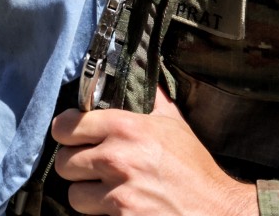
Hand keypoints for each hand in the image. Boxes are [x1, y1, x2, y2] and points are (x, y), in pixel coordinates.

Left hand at [50, 86, 258, 215]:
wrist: (215, 209)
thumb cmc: (194, 168)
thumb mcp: (174, 124)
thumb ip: (151, 100)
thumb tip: (141, 75)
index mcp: (126, 127)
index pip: (66, 126)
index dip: (66, 132)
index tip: (71, 135)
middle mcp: (117, 157)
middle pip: (64, 162)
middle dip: (76, 165)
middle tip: (92, 166)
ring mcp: (118, 192)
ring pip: (73, 194)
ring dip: (86, 194)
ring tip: (104, 189)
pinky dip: (101, 213)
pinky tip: (118, 206)